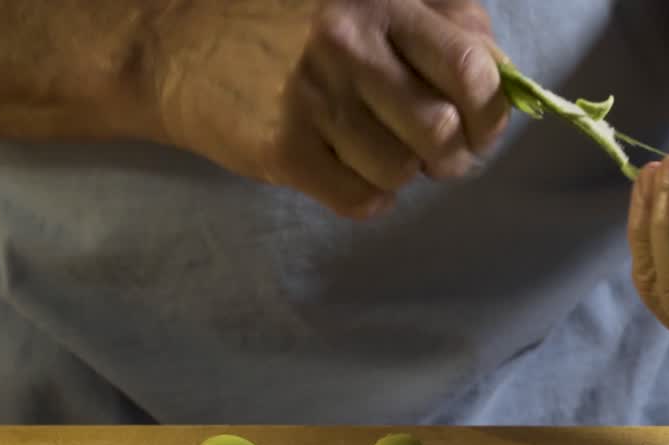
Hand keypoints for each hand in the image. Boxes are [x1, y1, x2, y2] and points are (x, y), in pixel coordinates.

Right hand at [145, 0, 507, 218]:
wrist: (172, 47)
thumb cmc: (283, 22)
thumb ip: (435, 18)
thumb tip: (495, 71)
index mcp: (380, 0)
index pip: (472, 67)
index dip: (489, 109)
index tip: (477, 121)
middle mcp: (349, 45)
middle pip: (442, 131)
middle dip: (452, 156)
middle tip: (437, 154)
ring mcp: (312, 99)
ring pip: (402, 172)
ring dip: (403, 174)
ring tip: (379, 153)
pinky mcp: (282, 149)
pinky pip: (361, 200)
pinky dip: (367, 196)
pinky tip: (347, 170)